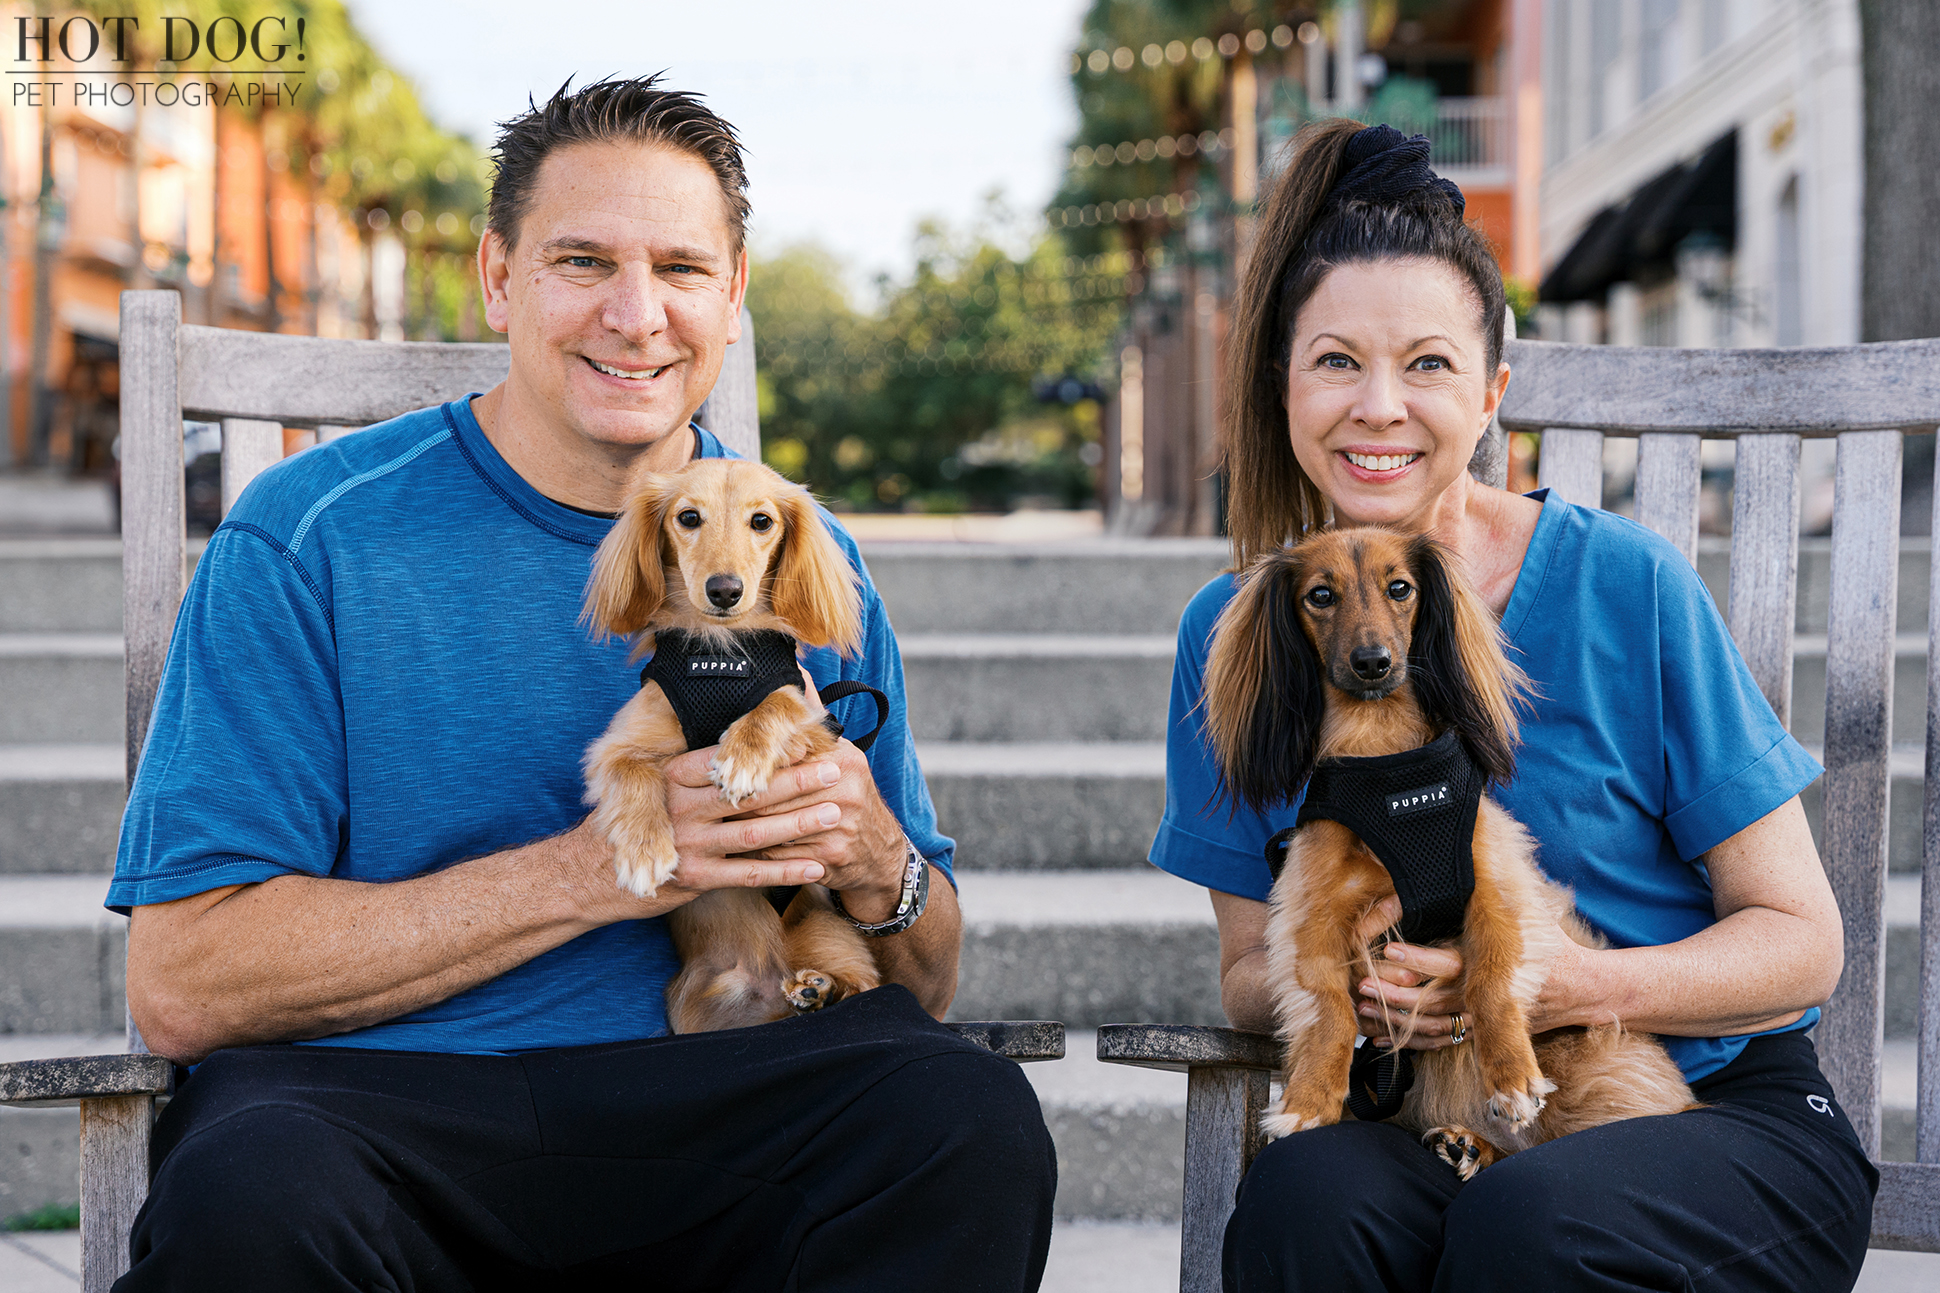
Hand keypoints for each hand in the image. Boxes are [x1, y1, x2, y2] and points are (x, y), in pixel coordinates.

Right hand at [567, 754, 850, 924]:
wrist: (595, 873)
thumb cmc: (639, 820)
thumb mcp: (656, 783)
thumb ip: (697, 766)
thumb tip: (743, 740)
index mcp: (674, 776)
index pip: (730, 759)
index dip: (772, 752)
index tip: (809, 740)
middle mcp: (681, 807)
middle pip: (749, 793)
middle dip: (797, 781)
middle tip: (838, 769)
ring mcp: (688, 845)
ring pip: (754, 833)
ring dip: (798, 825)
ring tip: (835, 813)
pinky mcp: (695, 879)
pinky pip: (749, 875)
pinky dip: (785, 871)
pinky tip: (816, 866)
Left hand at [724, 735, 907, 921]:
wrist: (879, 854)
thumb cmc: (850, 800)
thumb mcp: (841, 760)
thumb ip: (814, 723)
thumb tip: (798, 674)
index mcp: (843, 759)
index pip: (786, 757)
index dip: (753, 764)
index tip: (726, 767)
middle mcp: (844, 789)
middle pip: (773, 792)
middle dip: (739, 797)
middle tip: (707, 797)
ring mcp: (838, 825)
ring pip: (772, 825)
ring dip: (740, 826)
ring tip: (714, 821)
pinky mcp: (829, 856)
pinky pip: (778, 854)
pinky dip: (754, 851)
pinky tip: (736, 848)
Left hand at [1351, 896, 1470, 1050]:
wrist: (1490, 975)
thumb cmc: (1458, 946)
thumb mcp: (1444, 931)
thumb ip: (1415, 928)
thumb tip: (1375, 927)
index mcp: (1471, 964)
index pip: (1446, 964)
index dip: (1416, 958)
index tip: (1387, 950)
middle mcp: (1471, 993)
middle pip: (1432, 1000)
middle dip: (1393, 995)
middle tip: (1364, 985)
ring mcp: (1469, 1017)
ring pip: (1430, 1025)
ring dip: (1393, 1019)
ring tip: (1365, 1007)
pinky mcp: (1464, 1033)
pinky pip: (1433, 1043)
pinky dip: (1405, 1041)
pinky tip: (1380, 1034)